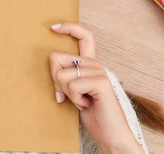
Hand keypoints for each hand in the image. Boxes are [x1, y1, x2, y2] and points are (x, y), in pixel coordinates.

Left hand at [49, 23, 142, 153]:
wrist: (111, 135)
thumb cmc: (92, 114)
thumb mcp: (73, 91)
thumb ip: (66, 76)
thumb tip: (51, 62)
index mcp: (91, 63)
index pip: (84, 36)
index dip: (69, 28)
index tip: (53, 28)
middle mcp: (96, 63)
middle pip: (56, 57)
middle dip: (54, 80)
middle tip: (67, 95)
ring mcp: (100, 71)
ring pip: (61, 75)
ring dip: (66, 93)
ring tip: (81, 101)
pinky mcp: (101, 82)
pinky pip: (72, 85)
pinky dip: (74, 99)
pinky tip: (86, 104)